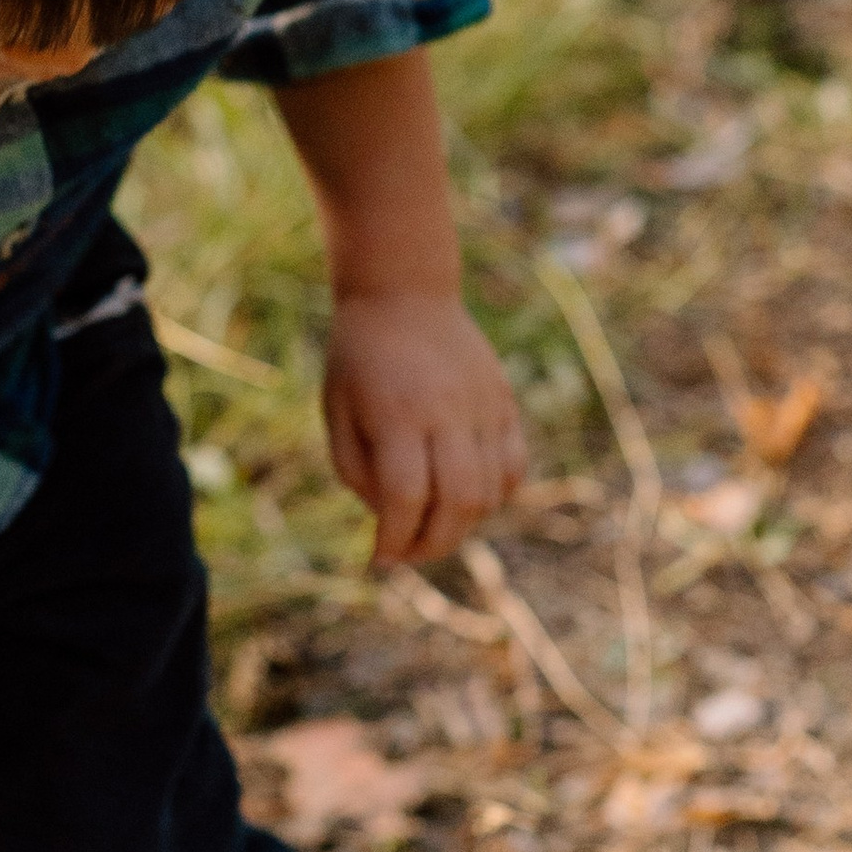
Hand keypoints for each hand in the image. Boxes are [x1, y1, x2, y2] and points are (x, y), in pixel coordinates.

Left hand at [322, 289, 527, 569]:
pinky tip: (466, 497)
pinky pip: (514, 467)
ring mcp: (483, 407)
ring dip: (463, 525)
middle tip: (408, 554)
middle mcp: (447, 412)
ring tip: (432, 525)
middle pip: (458, 502)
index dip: (394, 539)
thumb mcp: (337, 414)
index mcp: (398, 414)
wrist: (403, 293)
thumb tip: (393, 521)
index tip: (379, 559)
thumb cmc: (358, 359)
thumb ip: (359, 473)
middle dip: (432, 544)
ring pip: (491, 491)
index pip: (404, 497)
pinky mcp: (503, 403)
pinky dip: (496, 495)